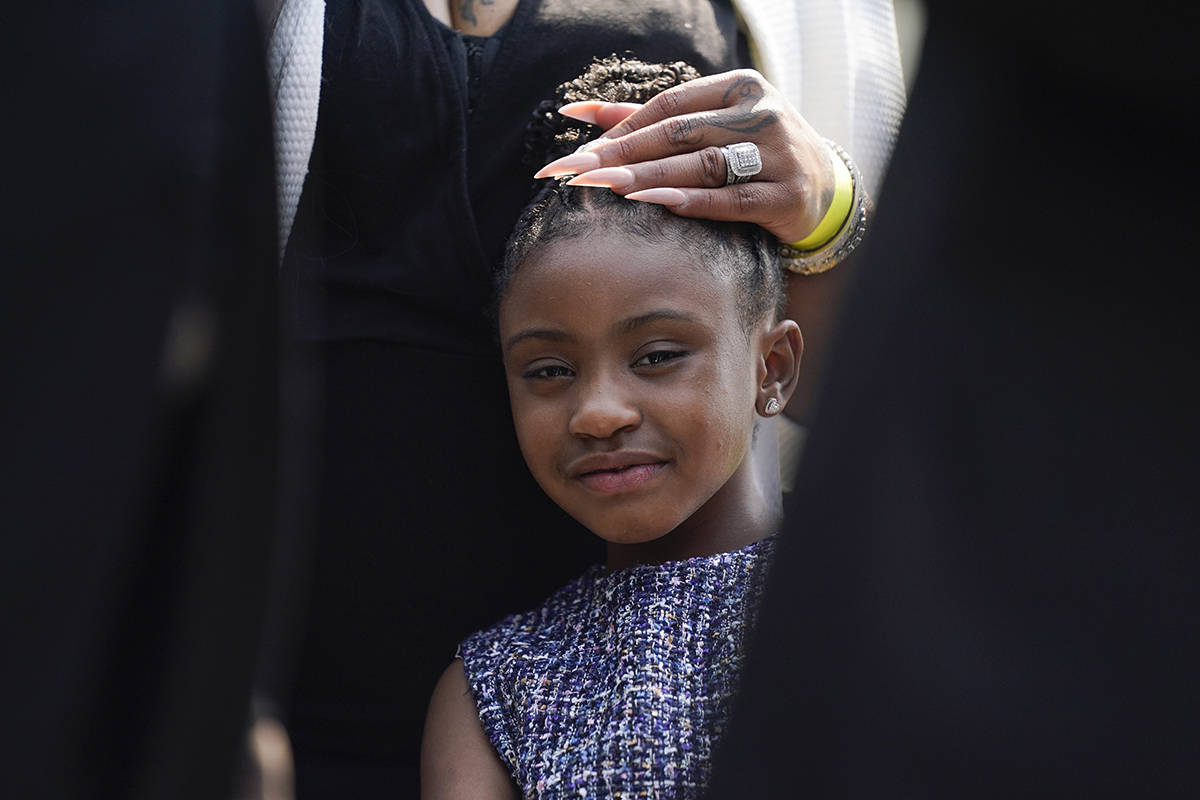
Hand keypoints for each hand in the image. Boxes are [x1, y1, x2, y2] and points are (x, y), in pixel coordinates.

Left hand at [532, 69, 836, 244]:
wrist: (824, 189)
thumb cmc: (752, 153)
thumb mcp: (710, 125)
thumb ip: (645, 119)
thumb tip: (576, 112)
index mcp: (739, 87)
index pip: (669, 106)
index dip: (622, 129)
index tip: (580, 154)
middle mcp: (762, 114)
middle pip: (680, 133)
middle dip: (623, 154)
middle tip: (578, 173)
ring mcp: (779, 154)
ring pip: (704, 165)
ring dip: (651, 177)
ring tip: (607, 188)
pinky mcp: (788, 195)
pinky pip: (733, 200)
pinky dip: (693, 202)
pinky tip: (656, 204)